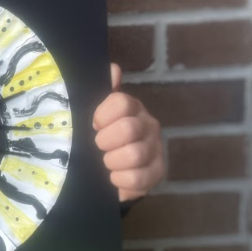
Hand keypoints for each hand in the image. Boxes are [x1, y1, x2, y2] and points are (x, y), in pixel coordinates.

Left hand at [93, 64, 163, 201]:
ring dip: (112, 162)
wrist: (109, 169)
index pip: (121, 102)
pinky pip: (138, 179)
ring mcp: (156, 148)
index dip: (102, 115)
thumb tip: (113, 70)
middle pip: (128, 129)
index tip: (94, 124)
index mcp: (132, 107)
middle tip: (98, 146)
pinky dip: (120, 181)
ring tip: (105, 163)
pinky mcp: (157, 172)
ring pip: (134, 155)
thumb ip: (101, 91)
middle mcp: (149, 124)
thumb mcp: (94, 113)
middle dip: (105, 141)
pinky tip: (114, 178)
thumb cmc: (101, 136)